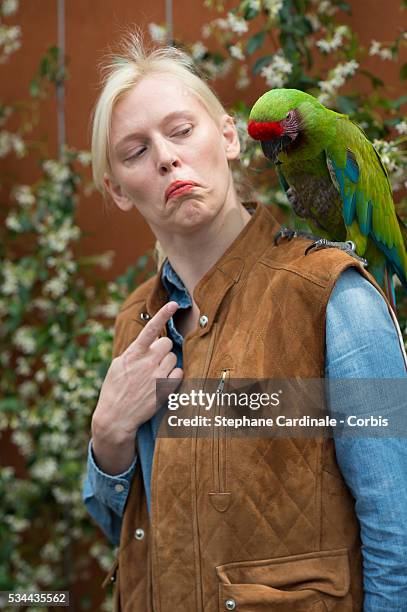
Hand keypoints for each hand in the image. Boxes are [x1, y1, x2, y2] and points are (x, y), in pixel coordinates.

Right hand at [91, 301, 182, 473]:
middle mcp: (147, 362)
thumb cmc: (114, 390)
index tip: (174, 304)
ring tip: (155, 375)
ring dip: (168, 363)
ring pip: (174, 358)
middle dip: (163, 349)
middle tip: (155, 360)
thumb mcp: (117, 366)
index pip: (150, 329)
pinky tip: (163, 382)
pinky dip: (174, 375)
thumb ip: (133, 352)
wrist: (116, 418)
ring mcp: (157, 376)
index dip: (163, 314)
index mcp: (133, 354)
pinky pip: (179, 373)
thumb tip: (146, 342)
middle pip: (168, 343)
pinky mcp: (166, 389)